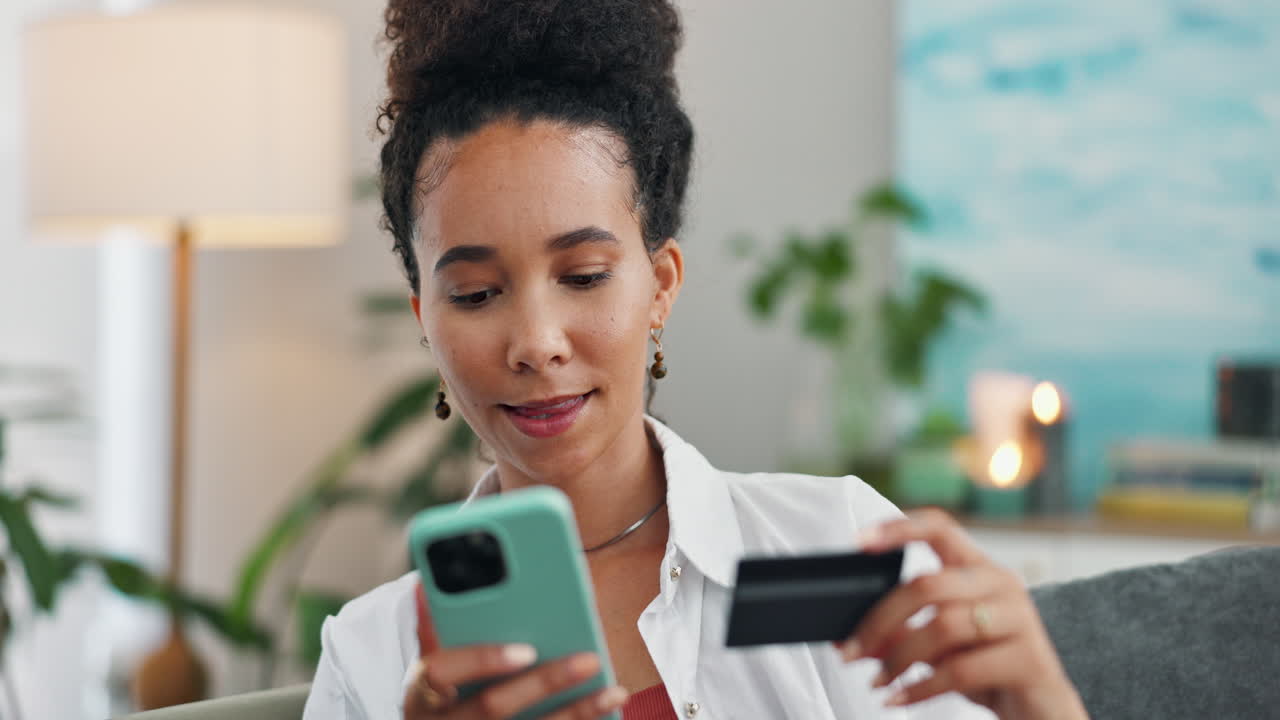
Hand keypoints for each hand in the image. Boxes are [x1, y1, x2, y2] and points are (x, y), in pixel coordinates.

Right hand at [402, 644, 627, 718]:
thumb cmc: (439, 702)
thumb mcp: (430, 671)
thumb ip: (434, 631)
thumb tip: (426, 582)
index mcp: (421, 695)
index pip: (442, 672)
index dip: (482, 659)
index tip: (525, 649)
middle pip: (493, 707)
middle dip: (543, 683)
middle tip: (587, 659)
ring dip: (576, 712)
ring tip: (613, 690)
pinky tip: (607, 709)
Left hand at [838, 509, 1087, 719]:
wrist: (1044, 712)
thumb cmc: (989, 672)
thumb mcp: (939, 651)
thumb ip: (899, 638)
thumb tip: (846, 641)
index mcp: (979, 569)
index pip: (940, 528)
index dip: (899, 528)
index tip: (859, 540)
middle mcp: (1002, 584)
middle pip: (928, 585)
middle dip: (880, 620)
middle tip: (850, 651)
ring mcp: (1020, 618)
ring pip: (943, 626)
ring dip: (899, 659)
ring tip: (878, 682)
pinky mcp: (1028, 658)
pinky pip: (961, 669)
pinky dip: (921, 687)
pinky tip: (899, 699)